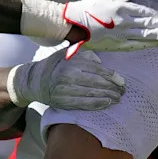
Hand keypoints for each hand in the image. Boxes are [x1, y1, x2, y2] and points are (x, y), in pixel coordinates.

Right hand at [10, 49, 124, 109]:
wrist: (34, 81)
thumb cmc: (55, 65)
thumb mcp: (67, 54)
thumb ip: (84, 54)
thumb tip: (100, 61)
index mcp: (71, 62)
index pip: (97, 69)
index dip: (112, 76)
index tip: (122, 80)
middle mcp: (68, 76)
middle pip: (97, 83)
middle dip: (113, 88)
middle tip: (122, 91)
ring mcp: (65, 90)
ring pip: (92, 94)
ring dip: (108, 97)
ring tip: (118, 98)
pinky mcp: (63, 102)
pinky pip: (84, 104)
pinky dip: (97, 104)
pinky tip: (106, 103)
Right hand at [63, 0, 157, 56]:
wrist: (73, 24)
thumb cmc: (88, 6)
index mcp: (122, 8)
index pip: (146, 13)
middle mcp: (124, 22)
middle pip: (150, 25)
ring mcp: (121, 34)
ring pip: (146, 36)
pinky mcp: (117, 44)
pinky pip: (137, 45)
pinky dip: (149, 44)